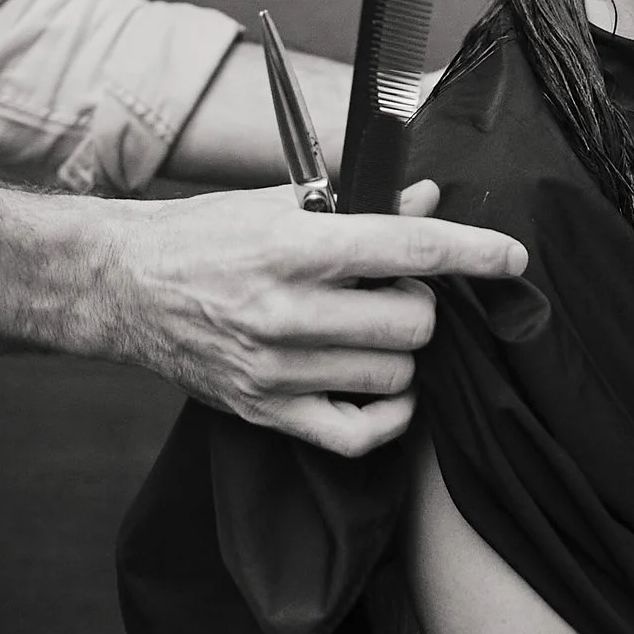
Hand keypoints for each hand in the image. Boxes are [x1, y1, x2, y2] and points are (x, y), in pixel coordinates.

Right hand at [104, 177, 524, 458]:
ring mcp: (276, 368)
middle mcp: (286, 310)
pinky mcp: (265, 411)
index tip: (512, 259)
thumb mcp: (277, 201)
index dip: (472, 252)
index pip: (408, 250)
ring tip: (369, 331)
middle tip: (392, 292)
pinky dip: (387, 415)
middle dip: (419, 307)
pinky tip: (379, 387)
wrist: (121, 286)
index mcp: (292, 247)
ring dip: (400, 355)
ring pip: (394, 377)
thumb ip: (357, 203)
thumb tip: (429, 199)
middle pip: (412, 324)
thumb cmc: (202, 237)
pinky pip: (358, 434)